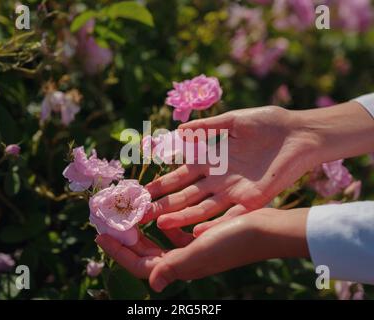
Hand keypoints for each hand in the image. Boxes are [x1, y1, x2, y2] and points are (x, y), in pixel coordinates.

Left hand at [97, 207, 309, 291]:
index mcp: (181, 267)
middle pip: (146, 254)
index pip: (141, 265)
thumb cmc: (233, 240)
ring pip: (159, 243)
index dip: (119, 253)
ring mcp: (193, 250)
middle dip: (126, 241)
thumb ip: (174, 266)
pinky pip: (175, 233)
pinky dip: (164, 224)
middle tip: (109, 224)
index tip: (100, 236)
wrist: (265, 230)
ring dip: (143, 231)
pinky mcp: (203, 238)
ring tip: (129, 216)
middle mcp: (184, 261)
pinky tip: (160, 212)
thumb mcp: (201, 253)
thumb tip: (152, 284)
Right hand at [142, 106, 317, 235]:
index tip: (142, 191)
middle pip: (186, 194)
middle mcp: (218, 179)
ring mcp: (234, 190)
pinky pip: (231, 215)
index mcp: (211, 160)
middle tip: (141, 214)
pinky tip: (197, 232)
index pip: (180, 175)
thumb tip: (178, 132)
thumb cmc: (266, 123)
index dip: (162, 183)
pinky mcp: (252, 199)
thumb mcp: (232, 121)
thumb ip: (206, 127)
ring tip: (162, 224)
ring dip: (183, 216)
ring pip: (203, 207)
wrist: (298, 132)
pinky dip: (215, 224)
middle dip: (164, 204)